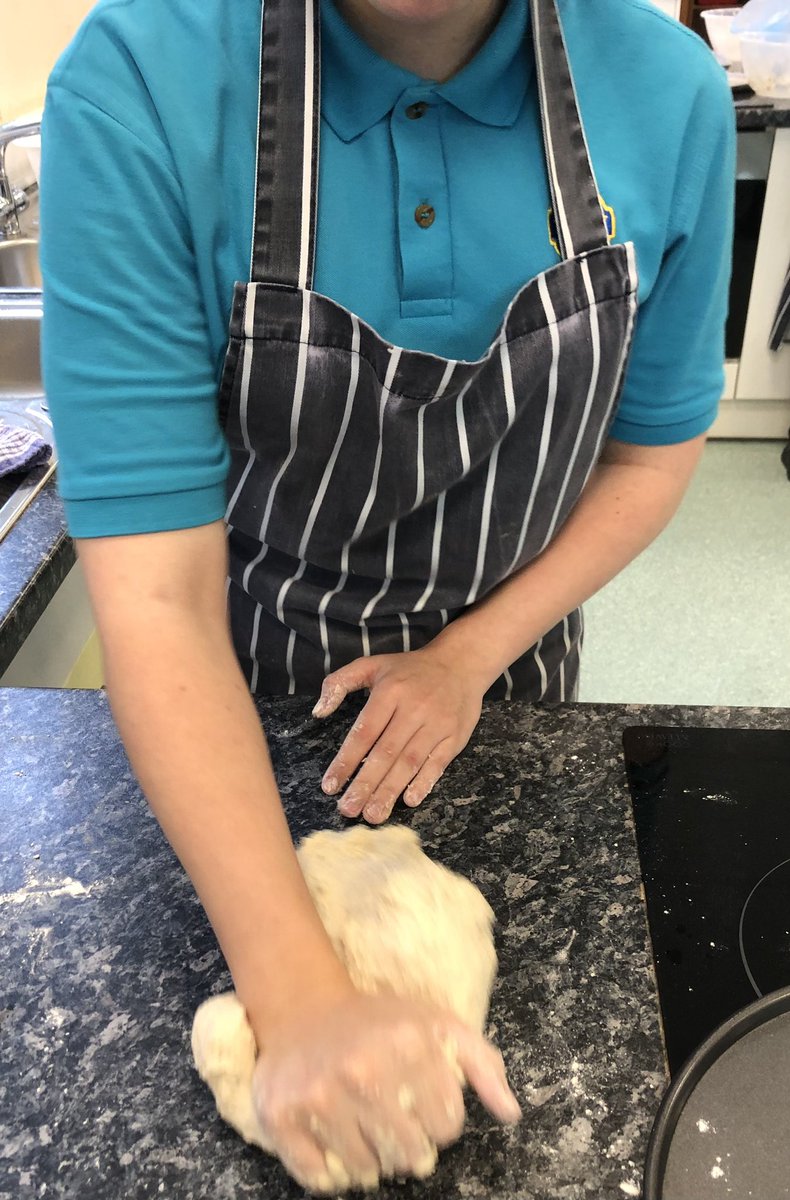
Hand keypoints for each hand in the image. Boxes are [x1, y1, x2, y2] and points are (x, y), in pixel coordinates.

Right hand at [253, 990, 520, 1192]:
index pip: (447, 1128)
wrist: (303, 1008)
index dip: (436, 1120)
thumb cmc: (379, 1023)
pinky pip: (320, 1178)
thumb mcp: (438, 1025)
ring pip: (367, 1172)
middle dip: (406, 1145)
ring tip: (360, 1124)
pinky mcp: (282, 1115)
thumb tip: (511, 1115)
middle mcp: (363, 1071)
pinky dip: (328, 1170)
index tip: (418, 1102)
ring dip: (369, 1159)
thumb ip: (482, 1065)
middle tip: (389, 1119)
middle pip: (410, 1156)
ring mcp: (320, 1095)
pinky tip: (330, 1136)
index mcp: (409, 1046)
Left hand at [313, 646, 487, 823]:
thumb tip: (318, 712)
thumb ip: (340, 682)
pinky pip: (438, 763)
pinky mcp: (455, 736)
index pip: (364, 732)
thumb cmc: (410, 669)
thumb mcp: (372, 664)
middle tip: (348, 810)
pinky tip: (409, 800)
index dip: (346, 761)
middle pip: (386, 753)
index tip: (331, 785)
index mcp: (390, 692)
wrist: (461, 663)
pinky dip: (424, 783)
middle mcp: (414, 709)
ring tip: (373, 814)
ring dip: (390, 791)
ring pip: (410, 762)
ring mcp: (437, 724)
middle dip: (365, 784)